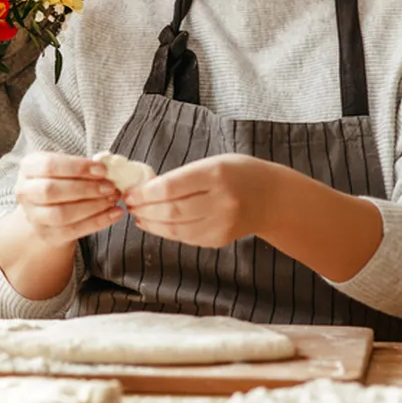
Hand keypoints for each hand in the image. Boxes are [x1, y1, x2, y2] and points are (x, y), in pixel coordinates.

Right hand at [14, 152, 122, 246]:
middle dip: (85, 189)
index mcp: (28, 167)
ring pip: (61, 214)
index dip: (78, 167)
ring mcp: (34, 216)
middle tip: (110, 187)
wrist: (48, 206)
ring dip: (93, 206)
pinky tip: (114, 214)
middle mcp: (25, 192)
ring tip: (113, 199)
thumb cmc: (62, 179)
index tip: (102, 169)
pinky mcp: (47, 234)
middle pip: (52, 191)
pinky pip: (73, 231)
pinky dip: (97, 222)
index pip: (49, 165)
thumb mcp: (66, 166)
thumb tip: (109, 167)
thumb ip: (83, 166)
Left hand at [124, 154, 271, 248]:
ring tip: (138, 215)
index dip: (145, 192)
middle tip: (129, 205)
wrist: (272, 198)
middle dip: (144, 209)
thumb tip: (145, 189)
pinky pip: (185, 238)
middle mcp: (220, 202)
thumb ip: (182, 176)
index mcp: (216, 175)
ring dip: (151, 223)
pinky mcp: (219, 239)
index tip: (130, 192)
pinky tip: (154, 224)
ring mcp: (221, 224)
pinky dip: (165, 232)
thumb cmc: (238, 173)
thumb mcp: (212, 163)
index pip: (171, 187)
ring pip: (175, 229)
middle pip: (171, 211)